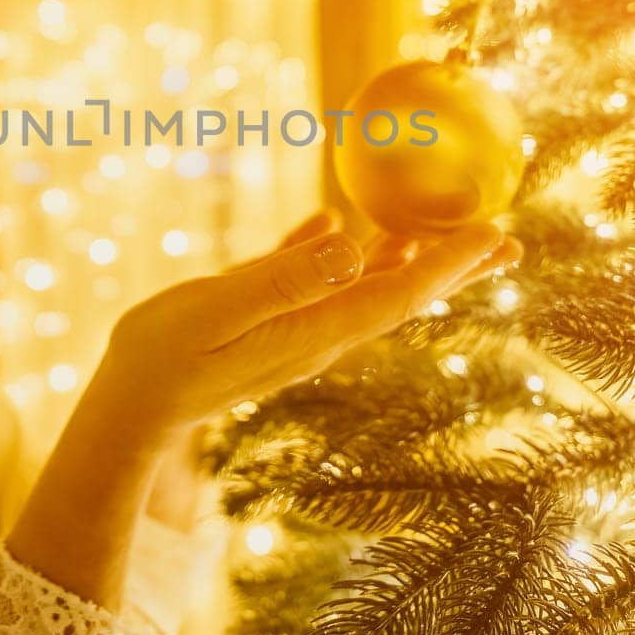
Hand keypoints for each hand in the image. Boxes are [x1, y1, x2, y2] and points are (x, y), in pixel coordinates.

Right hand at [88, 208, 521, 443]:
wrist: (127, 410)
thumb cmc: (161, 359)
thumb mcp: (215, 309)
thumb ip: (280, 278)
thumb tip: (348, 246)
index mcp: (313, 330)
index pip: (398, 295)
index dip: (449, 263)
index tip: (493, 233)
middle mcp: (316, 334)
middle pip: (400, 295)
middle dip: (454, 266)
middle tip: (507, 238)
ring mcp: (293, 331)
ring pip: (364, 288)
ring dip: (407, 258)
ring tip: (446, 232)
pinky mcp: (265, 323)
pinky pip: (315, 281)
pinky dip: (337, 252)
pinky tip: (337, 224)